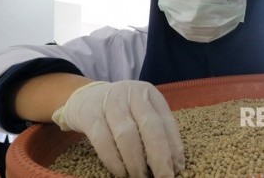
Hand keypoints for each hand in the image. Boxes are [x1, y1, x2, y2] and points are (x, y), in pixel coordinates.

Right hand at [52, 80, 184, 176]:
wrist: (86, 97)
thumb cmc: (122, 110)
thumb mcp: (141, 112)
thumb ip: (157, 131)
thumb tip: (174, 163)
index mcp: (149, 94)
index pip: (166, 121)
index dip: (174, 147)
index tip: (177, 168)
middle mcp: (132, 94)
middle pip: (150, 126)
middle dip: (159, 156)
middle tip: (163, 177)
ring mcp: (110, 102)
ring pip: (127, 135)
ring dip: (136, 161)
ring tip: (140, 177)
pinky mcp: (90, 114)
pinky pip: (103, 141)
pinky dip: (114, 160)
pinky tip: (121, 172)